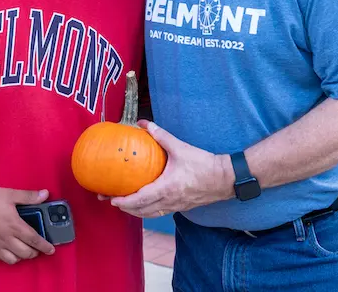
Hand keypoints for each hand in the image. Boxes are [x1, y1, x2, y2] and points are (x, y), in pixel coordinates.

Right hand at [0, 186, 55, 264]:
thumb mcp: (10, 194)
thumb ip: (29, 196)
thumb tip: (45, 194)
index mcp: (14, 225)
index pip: (34, 240)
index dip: (45, 246)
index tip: (52, 249)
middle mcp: (6, 238)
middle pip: (25, 253)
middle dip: (35, 253)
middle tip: (37, 248)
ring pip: (13, 260)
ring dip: (21, 257)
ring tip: (23, 250)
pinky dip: (7, 257)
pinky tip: (9, 250)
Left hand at [110, 121, 233, 218]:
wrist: (225, 179)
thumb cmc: (204, 164)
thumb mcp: (180, 148)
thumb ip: (161, 136)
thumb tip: (144, 124)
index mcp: (167, 188)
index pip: (140, 199)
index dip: (124, 201)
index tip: (112, 199)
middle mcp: (169, 201)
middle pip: (141, 211)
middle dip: (125, 208)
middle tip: (112, 201)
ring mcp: (176, 206)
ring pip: (150, 214)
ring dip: (136, 211)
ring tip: (125, 205)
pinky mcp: (182, 206)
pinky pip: (160, 212)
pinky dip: (148, 210)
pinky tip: (145, 204)